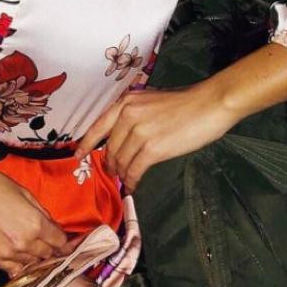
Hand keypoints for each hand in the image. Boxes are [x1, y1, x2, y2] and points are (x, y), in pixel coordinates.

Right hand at [0, 162, 69, 276]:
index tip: (64, 241)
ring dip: (35, 257)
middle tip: (48, 243)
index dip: (64, 242)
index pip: (60, 243)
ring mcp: (6, 254)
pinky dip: (18, 265)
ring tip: (32, 248)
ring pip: (32, 264)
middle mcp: (24, 243)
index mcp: (35, 224)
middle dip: (51, 249)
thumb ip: (41, 213)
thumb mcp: (25, 193)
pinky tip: (18, 256)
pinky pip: (13, 270)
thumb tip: (52, 227)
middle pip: (48, 255)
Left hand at [73, 81, 237, 193]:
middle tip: (111, 172)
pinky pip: (135, 169)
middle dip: (109, 162)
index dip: (86, 143)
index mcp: (125, 102)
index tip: (78, 155)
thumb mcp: (150, 100)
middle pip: (110, 147)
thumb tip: (123, 135)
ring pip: (121, 160)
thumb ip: (133, 114)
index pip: (98, 126)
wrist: (209, 104)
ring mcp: (139, 132)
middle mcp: (127, 115)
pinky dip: (132, 180)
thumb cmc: (184, 102)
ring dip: (122, 173)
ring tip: (124, 179)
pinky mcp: (153, 148)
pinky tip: (134, 185)